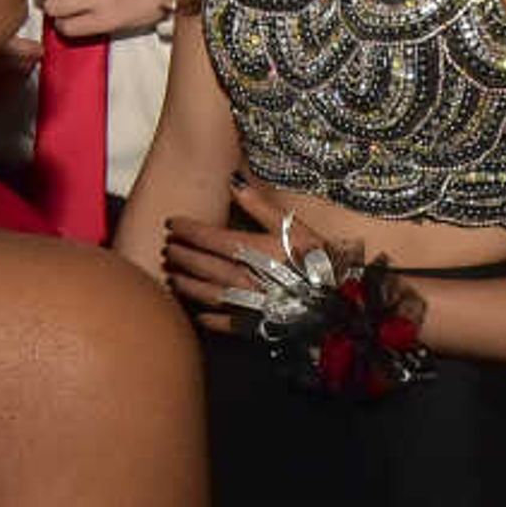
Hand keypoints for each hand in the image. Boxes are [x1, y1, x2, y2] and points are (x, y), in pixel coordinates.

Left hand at [156, 182, 354, 334]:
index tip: (171, 224)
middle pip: (201, 264)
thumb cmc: (318, 261)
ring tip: (172, 274)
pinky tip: (196, 312)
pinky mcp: (251, 326)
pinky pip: (221, 323)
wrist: (337, 306)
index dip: (187, 229)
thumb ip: (260, 204)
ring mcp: (244, 303)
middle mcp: (242, 276)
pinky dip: (205, 317)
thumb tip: (232, 180)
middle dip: (181, 254)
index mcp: (251, 250)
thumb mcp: (293, 227)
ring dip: (184, 282)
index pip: (208, 237)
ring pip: (203, 292)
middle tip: (168, 248)